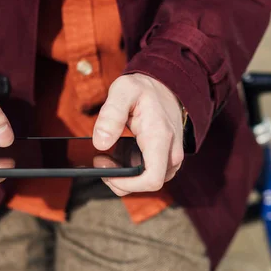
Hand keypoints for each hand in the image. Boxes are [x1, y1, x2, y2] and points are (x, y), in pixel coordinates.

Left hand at [93, 74, 184, 195]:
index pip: (152, 180)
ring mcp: (170, 158)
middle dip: (119, 179)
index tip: (107, 172)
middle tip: (99, 159)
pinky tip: (117, 153)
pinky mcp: (165, 159)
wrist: (165, 85)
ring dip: (123, 175)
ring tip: (105, 155)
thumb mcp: (123, 91)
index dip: (127, 184)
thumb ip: (111, 115)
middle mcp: (171, 153)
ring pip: (145, 182)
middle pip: (146, 185)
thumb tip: (100, 143)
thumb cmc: (143, 88)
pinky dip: (129, 169)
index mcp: (160, 138)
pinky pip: (147, 174)